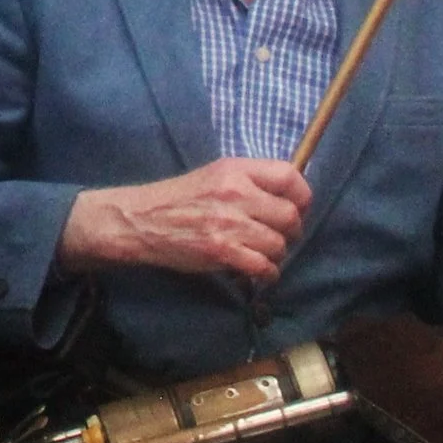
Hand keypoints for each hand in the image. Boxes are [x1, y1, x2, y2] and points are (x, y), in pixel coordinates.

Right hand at [57, 159, 310, 281]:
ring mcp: (228, 223)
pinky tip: (257, 270)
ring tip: (260, 253)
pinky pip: (264, 267)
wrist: (141, 220)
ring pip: (279, 245)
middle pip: (290, 216)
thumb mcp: (214, 175)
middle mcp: (235, 193)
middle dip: (290, 231)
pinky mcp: (221, 251)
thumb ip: (249, 181)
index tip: (296, 207)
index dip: (301, 196)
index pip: (289, 176)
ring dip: (275, 254)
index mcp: (234, 169)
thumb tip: (290, 197)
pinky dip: (266, 273)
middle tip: (276, 235)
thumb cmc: (180, 198)